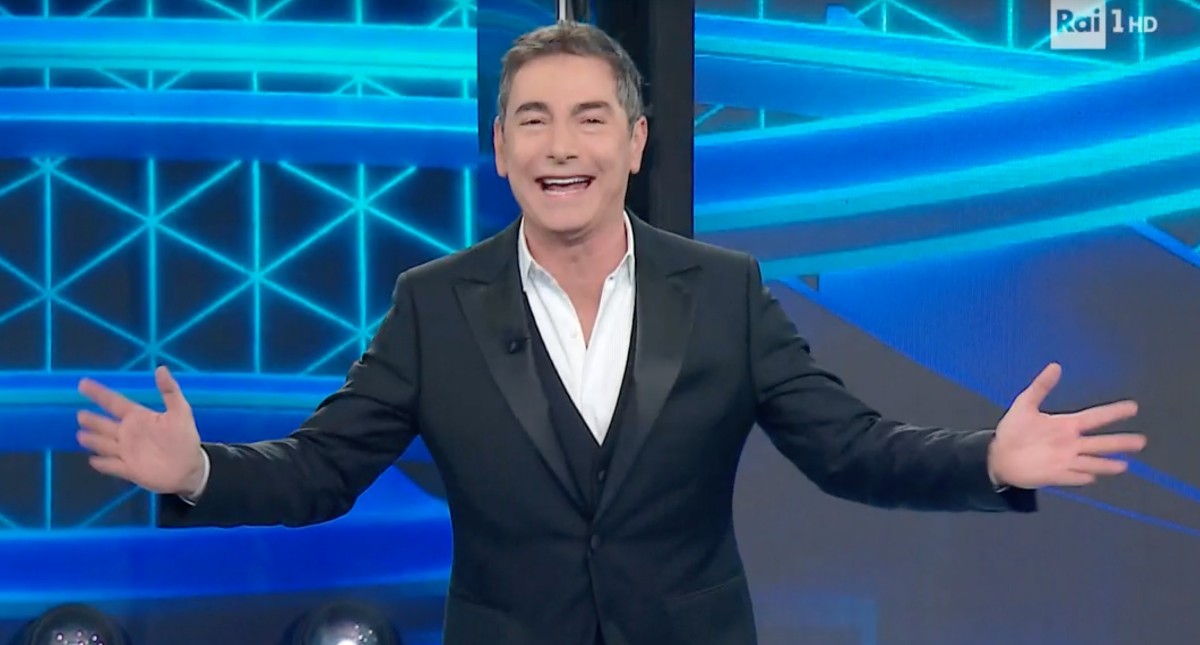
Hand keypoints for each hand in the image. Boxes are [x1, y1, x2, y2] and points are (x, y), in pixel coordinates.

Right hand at [76, 366, 205, 495]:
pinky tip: (92, 460)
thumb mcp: (181, 412)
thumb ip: (170, 391)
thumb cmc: (185, 438)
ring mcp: (127, 452)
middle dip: (92, 420)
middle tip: (79, 414)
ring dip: (93, 440)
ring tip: (80, 435)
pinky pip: (111, 465)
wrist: (191, 468)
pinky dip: (102, 463)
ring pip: (104, 444)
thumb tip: (160, 368)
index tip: (83, 383)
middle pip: (105, 424)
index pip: (114, 402)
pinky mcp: (128, 469)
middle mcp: (129, 433)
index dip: (99, 393)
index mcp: (139, 417)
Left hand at [988, 362, 1145, 488]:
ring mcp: (1065, 461)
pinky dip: (1082, 477)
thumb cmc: (1013, 430)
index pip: (1095, 417)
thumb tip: (1055, 366)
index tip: (1133, 407)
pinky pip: (1073, 477)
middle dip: (1120, 442)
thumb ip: (1041, 387)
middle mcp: (1071, 444)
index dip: (1113, 412)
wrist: (998, 455)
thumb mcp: (1024, 404)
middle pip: (1100, 443)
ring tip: (1124, 465)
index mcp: (1066, 426)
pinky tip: (1093, 477)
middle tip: (1141, 441)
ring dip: (1106, 464)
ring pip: (1091, 462)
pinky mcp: (1056, 476)